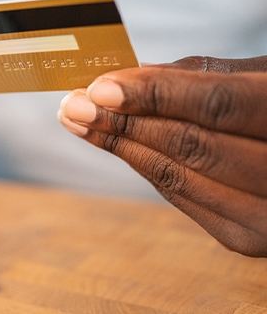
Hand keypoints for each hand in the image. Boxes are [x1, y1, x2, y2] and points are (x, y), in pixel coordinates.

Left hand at [58, 56, 266, 256]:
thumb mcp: (266, 81)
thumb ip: (205, 79)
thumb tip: (130, 79)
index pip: (219, 106)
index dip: (154, 95)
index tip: (98, 87)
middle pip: (191, 145)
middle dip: (122, 123)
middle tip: (72, 104)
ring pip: (179, 177)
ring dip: (121, 148)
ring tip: (79, 122)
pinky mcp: (250, 240)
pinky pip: (183, 198)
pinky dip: (146, 169)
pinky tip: (118, 146)